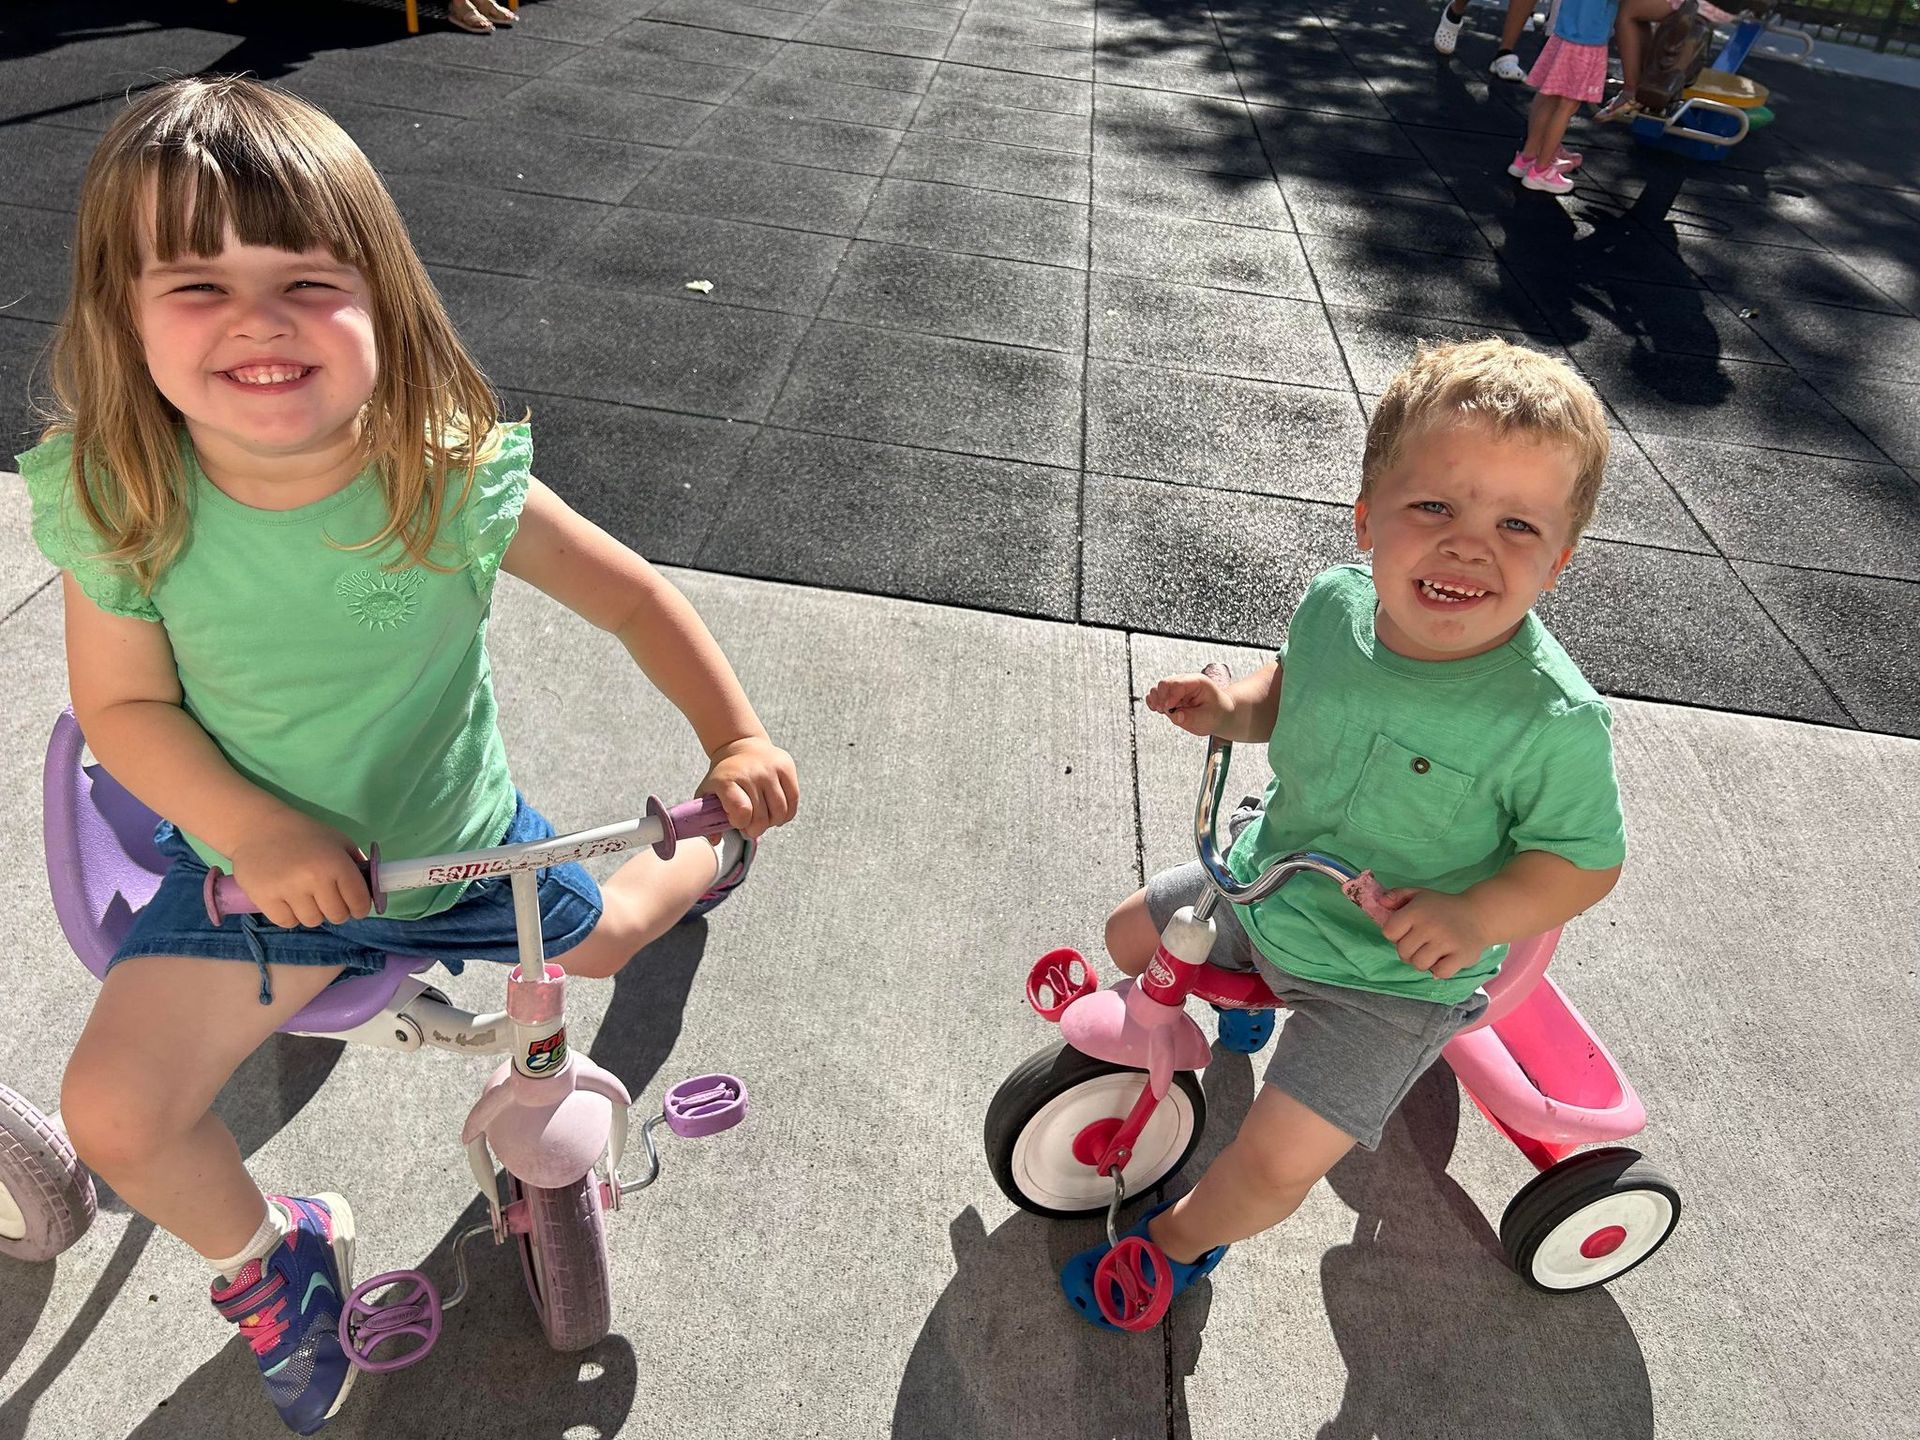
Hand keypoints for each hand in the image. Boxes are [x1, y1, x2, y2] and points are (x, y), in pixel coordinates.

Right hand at [229, 812, 372, 928]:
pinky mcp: (264, 899)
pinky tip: (288, 899)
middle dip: (337, 910)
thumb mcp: (338, 841)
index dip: (360, 907)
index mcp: (336, 863)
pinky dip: (291, 916)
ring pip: (313, 921)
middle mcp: (314, 879)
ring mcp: (288, 890)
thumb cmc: (303, 833)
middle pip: (337, 916)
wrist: (258, 827)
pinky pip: (288, 922)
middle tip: (328, 899)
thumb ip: (357, 864)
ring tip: (305, 896)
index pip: (359, 902)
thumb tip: (371, 892)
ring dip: (313, 913)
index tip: (355, 906)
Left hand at [699, 736, 798, 839]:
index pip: (741, 812)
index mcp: (726, 780)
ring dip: (772, 823)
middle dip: (756, 829)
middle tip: (751, 826)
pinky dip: (786, 814)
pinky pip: (793, 801)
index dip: (740, 824)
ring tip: (764, 819)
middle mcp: (750, 773)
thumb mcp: (708, 793)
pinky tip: (777, 813)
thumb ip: (707, 818)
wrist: (741, 745)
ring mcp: (770, 769)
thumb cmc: (724, 777)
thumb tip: (714, 841)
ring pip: (780, 812)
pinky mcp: (786, 767)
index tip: (736, 821)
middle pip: (762, 817)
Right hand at [1145, 673, 1233, 736]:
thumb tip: (1175, 716)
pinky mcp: (1170, 697)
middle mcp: (1185, 683)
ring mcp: (1176, 690)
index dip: (1170, 697)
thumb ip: (1191, 717)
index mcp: (1197, 682)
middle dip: (1162, 698)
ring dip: (1157, 700)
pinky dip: (1153, 702)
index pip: (1177, 684)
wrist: (1219, 715)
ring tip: (1164, 711)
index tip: (1169, 709)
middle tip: (1167, 711)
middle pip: (1164, 684)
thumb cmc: (1216, 713)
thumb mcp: (1207, 718)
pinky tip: (1158, 709)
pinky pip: (1156, 696)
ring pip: (1158, 689)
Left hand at [1377, 888, 1490, 980]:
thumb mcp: (1419, 895)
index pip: (1389, 932)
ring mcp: (1446, 942)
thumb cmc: (1442, 907)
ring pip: (1419, 965)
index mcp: (1417, 911)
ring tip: (1433, 951)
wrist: (1479, 914)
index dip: (1396, 934)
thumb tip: (1380, 902)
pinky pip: (1439, 973)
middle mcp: (1430, 926)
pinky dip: (1440, 970)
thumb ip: (1397, 896)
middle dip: (1408, 950)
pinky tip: (1445, 958)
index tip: (1408, 931)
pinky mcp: (1461, 955)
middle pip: (1403, 952)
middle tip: (1422, 943)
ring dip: (1423, 961)